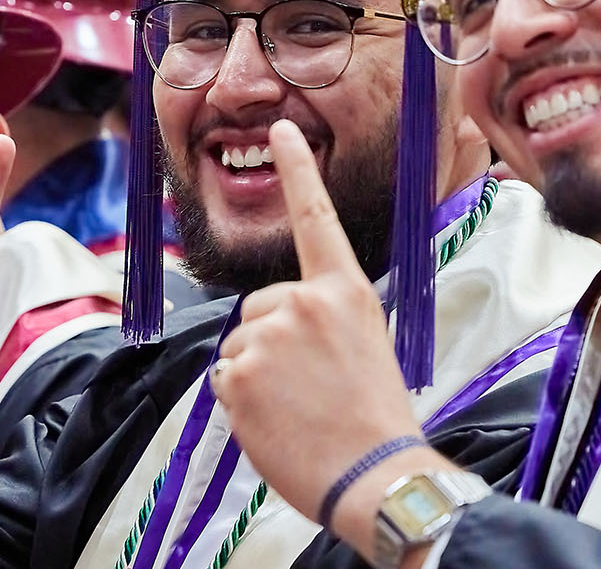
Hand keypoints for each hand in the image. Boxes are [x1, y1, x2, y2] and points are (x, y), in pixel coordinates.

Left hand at [211, 121, 434, 549]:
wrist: (374, 473)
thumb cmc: (375, 420)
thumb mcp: (365, 347)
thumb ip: (322, 321)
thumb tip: (277, 327)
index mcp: (345, 292)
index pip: (316, 219)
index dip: (297, 171)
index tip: (280, 128)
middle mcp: (303, 302)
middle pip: (258, 308)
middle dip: (272, 344)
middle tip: (313, 389)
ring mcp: (268, 336)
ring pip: (239, 348)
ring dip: (257, 378)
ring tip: (301, 410)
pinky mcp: (239, 372)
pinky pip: (225, 381)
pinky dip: (242, 406)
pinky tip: (278, 423)